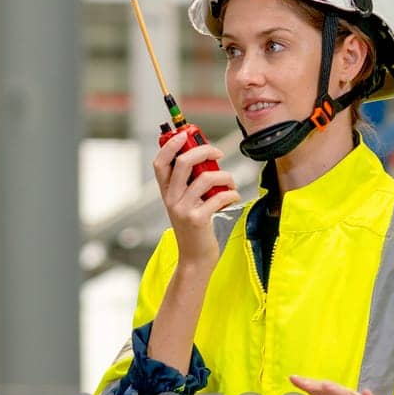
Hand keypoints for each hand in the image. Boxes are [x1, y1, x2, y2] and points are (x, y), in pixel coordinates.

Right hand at [153, 131, 239, 268]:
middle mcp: (171, 199)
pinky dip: (231, 194)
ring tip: (231, 183)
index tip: (185, 135)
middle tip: (218, 153)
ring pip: (205, 178)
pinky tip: (233, 197)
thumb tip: (206, 158)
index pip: (160, 163)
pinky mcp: (197, 220)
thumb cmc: (194, 230)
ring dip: (224, 176)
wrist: (194, 259)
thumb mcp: (185, 204)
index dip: (170, 145)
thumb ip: (189, 183)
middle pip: (182, 162)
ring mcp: (183, 209)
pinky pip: (218, 197)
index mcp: (166, 193)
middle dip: (203, 151)